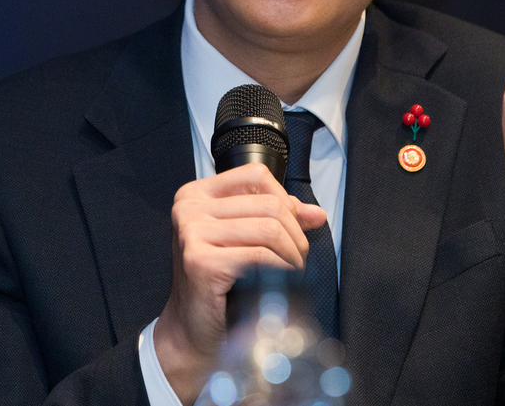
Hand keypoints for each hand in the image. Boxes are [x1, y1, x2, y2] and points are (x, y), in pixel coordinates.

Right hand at [153, 163, 326, 403]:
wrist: (191, 329)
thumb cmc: (217, 284)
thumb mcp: (243, 239)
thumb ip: (276, 219)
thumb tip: (316, 214)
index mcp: (196, 194)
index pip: (256, 176)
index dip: (284, 200)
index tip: (292, 226)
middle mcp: (189, 208)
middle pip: (268, 204)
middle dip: (295, 233)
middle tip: (297, 258)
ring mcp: (191, 233)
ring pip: (269, 229)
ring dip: (292, 254)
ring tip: (291, 270)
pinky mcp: (200, 261)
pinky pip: (260, 256)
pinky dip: (281, 269)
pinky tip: (280, 280)